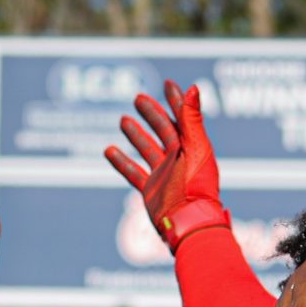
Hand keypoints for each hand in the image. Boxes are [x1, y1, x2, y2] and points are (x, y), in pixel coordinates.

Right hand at [105, 82, 229, 250]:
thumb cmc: (196, 186)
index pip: (183, 117)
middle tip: (138, 98)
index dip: (175, 100)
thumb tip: (191, 88)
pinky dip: (121, 161)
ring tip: (123, 119)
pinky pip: (133, 172)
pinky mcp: (151, 190)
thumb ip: (192, 119)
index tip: (167, 83)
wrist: (188, 223)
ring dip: (136, 134)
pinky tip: (108, 149)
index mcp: (193, 147)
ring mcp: (164, 174)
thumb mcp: (195, 148)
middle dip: (152, 113)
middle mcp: (179, 158)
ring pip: (147, 148)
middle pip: (164, 130)